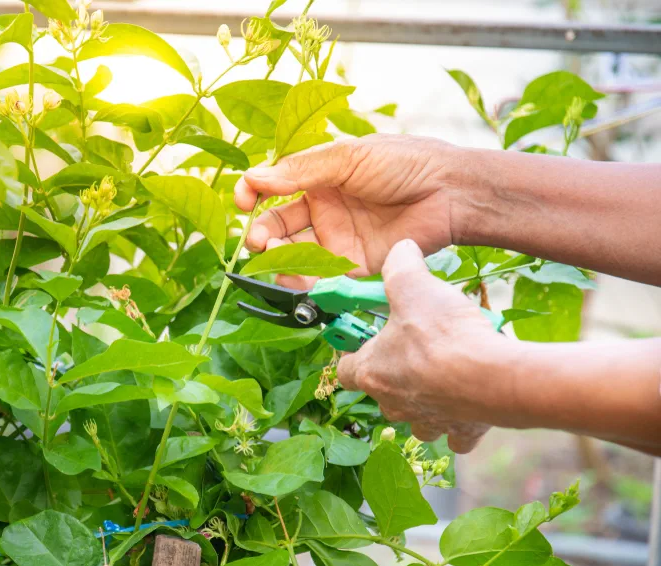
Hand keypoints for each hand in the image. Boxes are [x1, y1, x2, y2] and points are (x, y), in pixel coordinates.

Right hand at [234, 135, 464, 289]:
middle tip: (256, 240)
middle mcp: (324, 211)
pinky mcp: (353, 267)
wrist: (449, 192)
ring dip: (277, 257)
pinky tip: (294, 275)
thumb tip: (253, 177)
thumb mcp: (348, 157)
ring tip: (272, 254)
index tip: (242, 200)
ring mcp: (337, 240)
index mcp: (319, 179)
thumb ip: (300, 171)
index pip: (274, 189)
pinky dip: (302, 281)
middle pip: (278, 226)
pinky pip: (320, 278)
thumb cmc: (404, 163)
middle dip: (262, 233)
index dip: (254, 195)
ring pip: (294, 254)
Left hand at [336, 240, 508, 452]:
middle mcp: (393, 403)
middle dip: (396, 373)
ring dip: (426, 398)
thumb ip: (400, 265)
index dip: (353, 353)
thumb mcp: (413, 286)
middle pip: (383, 392)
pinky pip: (454, 434)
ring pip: (416, 416)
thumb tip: (400, 248)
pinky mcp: (460, 432)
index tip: (367, 339)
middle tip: (418, 348)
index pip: (345, 370)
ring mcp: (426, 421)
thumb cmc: (444, 334)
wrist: (493, 377)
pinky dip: (460, 422)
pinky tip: (471, 401)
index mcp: (371, 372)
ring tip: (446, 373)